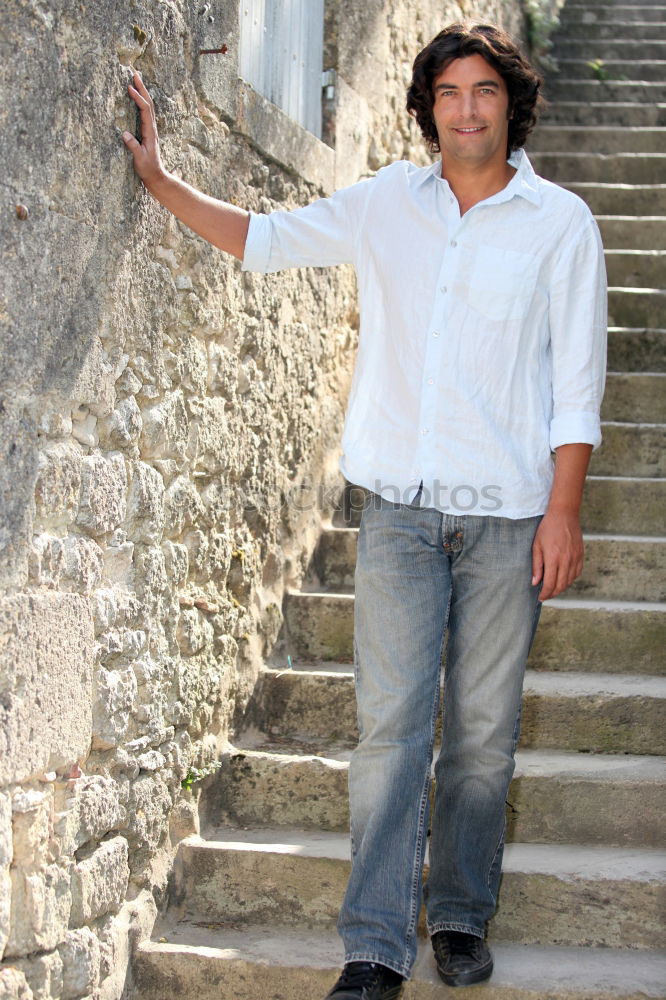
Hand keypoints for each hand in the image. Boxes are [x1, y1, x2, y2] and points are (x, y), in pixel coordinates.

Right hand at [121, 71, 166, 187]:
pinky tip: (137, 96)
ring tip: (136, 79)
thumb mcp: (140, 159)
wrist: (156, 176)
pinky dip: (141, 101)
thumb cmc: (147, 169)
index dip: (138, 98)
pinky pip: (145, 112)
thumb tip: (125, 134)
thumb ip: (133, 147)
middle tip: (135, 73)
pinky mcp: (147, 131)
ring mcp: (150, 129)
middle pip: (149, 103)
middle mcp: (152, 128)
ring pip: (148, 106)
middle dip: (142, 87)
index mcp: (150, 132)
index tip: (129, 87)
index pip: (145, 110)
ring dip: (143, 92)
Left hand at [531, 508, 583, 600]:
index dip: (545, 593)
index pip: (550, 583)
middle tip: (546, 595)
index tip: (540, 597)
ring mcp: (575, 558)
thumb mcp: (536, 546)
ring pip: (570, 581)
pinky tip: (564, 579)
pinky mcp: (580, 555)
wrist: (564, 515)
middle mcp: (566, 560)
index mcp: (553, 558)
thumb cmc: (548, 528)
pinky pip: (577, 573)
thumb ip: (536, 565)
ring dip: (562, 588)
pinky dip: (570, 579)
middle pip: (561, 585)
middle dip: (553, 593)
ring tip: (553, 588)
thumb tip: (536, 582)